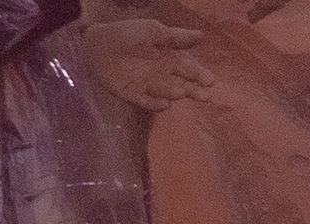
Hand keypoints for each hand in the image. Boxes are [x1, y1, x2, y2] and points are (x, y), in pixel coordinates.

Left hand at [82, 16, 215, 110]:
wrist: (99, 42)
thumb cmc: (128, 33)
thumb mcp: (153, 32)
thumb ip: (175, 37)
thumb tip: (201, 36)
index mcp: (169, 58)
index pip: (188, 68)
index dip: (199, 75)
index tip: (210, 81)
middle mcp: (161, 74)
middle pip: (180, 84)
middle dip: (193, 90)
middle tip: (205, 96)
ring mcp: (146, 85)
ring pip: (164, 92)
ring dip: (173, 94)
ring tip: (182, 92)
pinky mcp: (130, 94)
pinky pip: (144, 101)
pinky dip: (154, 104)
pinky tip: (164, 105)